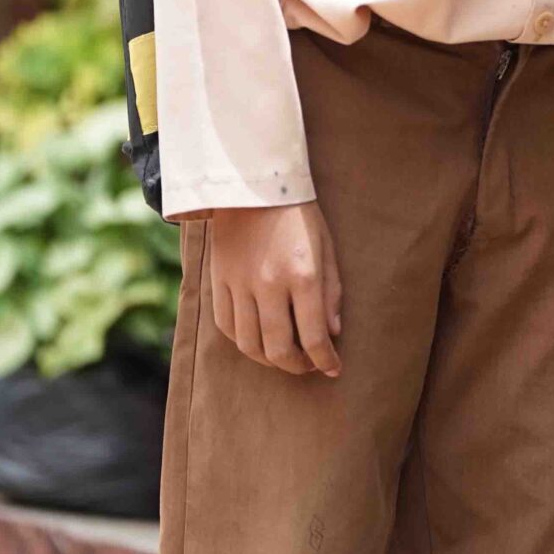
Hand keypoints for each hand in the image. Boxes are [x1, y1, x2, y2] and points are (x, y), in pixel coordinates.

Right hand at [204, 199, 344, 377]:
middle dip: (298, 366)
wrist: (253, 185)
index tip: (333, 368)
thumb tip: (331, 333)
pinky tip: (258, 339)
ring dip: (269, 360)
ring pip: (250, 345)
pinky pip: (227, 326)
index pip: (313, 337)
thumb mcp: (326, 248)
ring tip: (284, 357)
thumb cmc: (298, 216)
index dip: (325, 360)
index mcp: (302, 275)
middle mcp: (269, 284)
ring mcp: (239, 284)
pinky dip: (244, 342)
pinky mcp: (219, 281)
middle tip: (309, 365)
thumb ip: (331, 292)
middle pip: (279, 349)